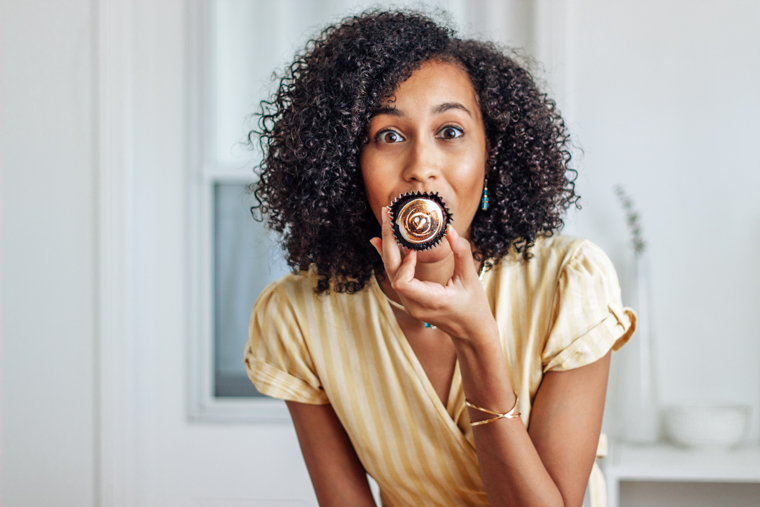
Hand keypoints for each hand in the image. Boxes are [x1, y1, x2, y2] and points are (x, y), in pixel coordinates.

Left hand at [369, 207, 495, 340]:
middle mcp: (414, 304)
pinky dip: (390, 258)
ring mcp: (409, 303)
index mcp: (430, 302)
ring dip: (387, 247)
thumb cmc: (473, 306)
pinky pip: (395, 276)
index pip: (403, 282)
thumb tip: (449, 228)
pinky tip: (381, 242)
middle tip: (387, 216)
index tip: (414, 249)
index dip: (404, 263)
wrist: (470, 330)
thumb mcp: (471, 279)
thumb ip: (462, 253)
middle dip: (388, 242)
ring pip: (390, 273)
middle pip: (392, 272)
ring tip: (386, 222)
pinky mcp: (409, 298)